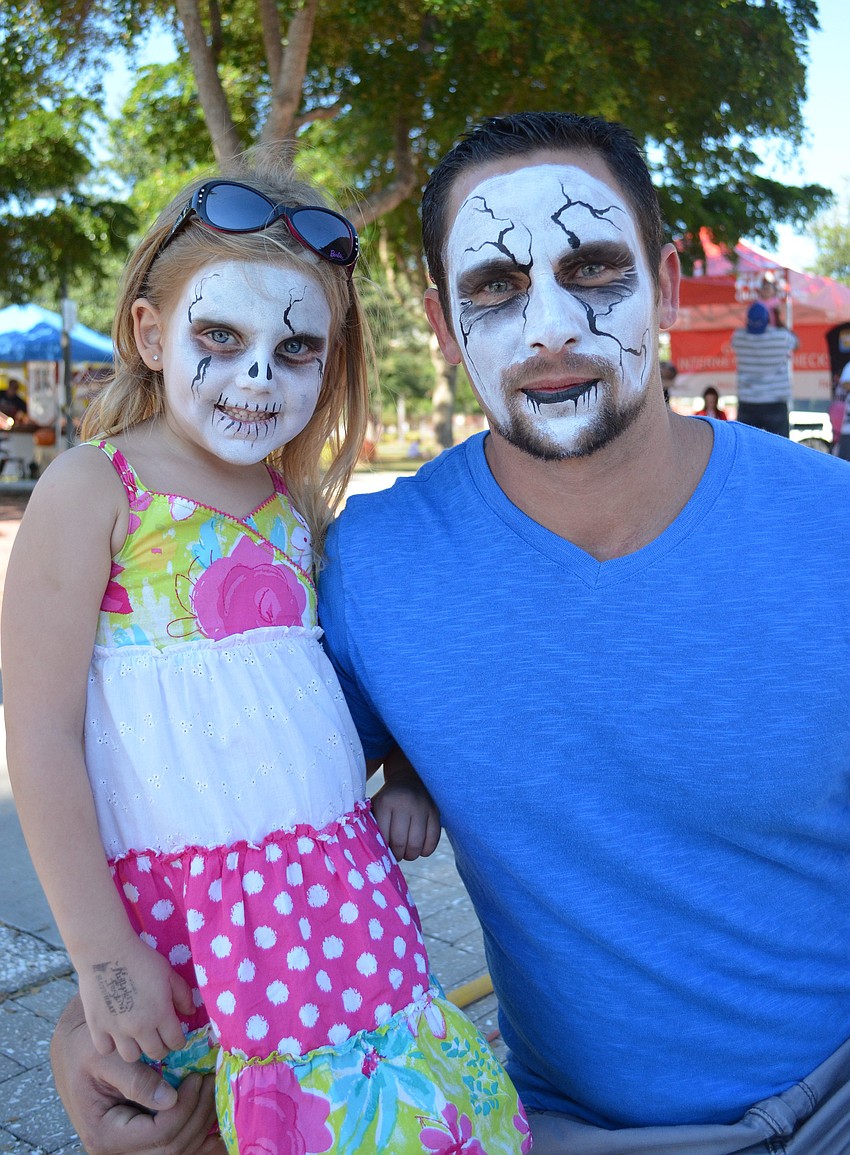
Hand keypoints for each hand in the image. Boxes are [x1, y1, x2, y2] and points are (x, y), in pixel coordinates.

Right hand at [51, 996, 222, 1154]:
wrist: (73, 1053)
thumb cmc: (84, 1049)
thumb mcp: (104, 1057)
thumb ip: (135, 1079)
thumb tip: (170, 1098)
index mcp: (104, 1134)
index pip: (158, 1133)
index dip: (185, 1108)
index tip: (197, 1077)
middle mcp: (116, 1149)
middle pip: (172, 1147)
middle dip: (198, 1115)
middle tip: (211, 1080)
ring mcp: (129, 1147)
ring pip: (177, 1149)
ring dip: (201, 1123)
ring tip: (212, 1090)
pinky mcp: (139, 1138)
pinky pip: (173, 1143)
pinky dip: (196, 1134)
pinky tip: (214, 1120)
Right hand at [77, 934, 194, 1061]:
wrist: (106, 952)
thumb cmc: (141, 959)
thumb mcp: (169, 973)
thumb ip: (182, 995)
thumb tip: (191, 1013)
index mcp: (161, 1013)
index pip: (175, 1042)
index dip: (178, 1041)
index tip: (176, 1037)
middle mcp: (140, 1027)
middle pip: (155, 1053)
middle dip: (161, 1047)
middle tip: (158, 1038)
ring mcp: (117, 1029)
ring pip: (131, 1056)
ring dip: (137, 1049)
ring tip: (137, 1038)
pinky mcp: (97, 1026)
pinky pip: (105, 1049)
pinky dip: (111, 1045)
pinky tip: (115, 1034)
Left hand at [372, 763, 440, 860]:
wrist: (408, 780)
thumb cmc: (388, 801)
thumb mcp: (376, 807)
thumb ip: (371, 825)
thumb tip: (373, 851)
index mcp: (386, 802)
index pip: (383, 835)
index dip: (383, 849)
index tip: (384, 851)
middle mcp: (405, 803)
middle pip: (400, 842)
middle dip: (398, 855)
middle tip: (396, 855)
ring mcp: (422, 807)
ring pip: (417, 844)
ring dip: (411, 855)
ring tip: (407, 853)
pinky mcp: (435, 812)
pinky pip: (433, 839)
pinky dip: (426, 850)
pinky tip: (420, 849)